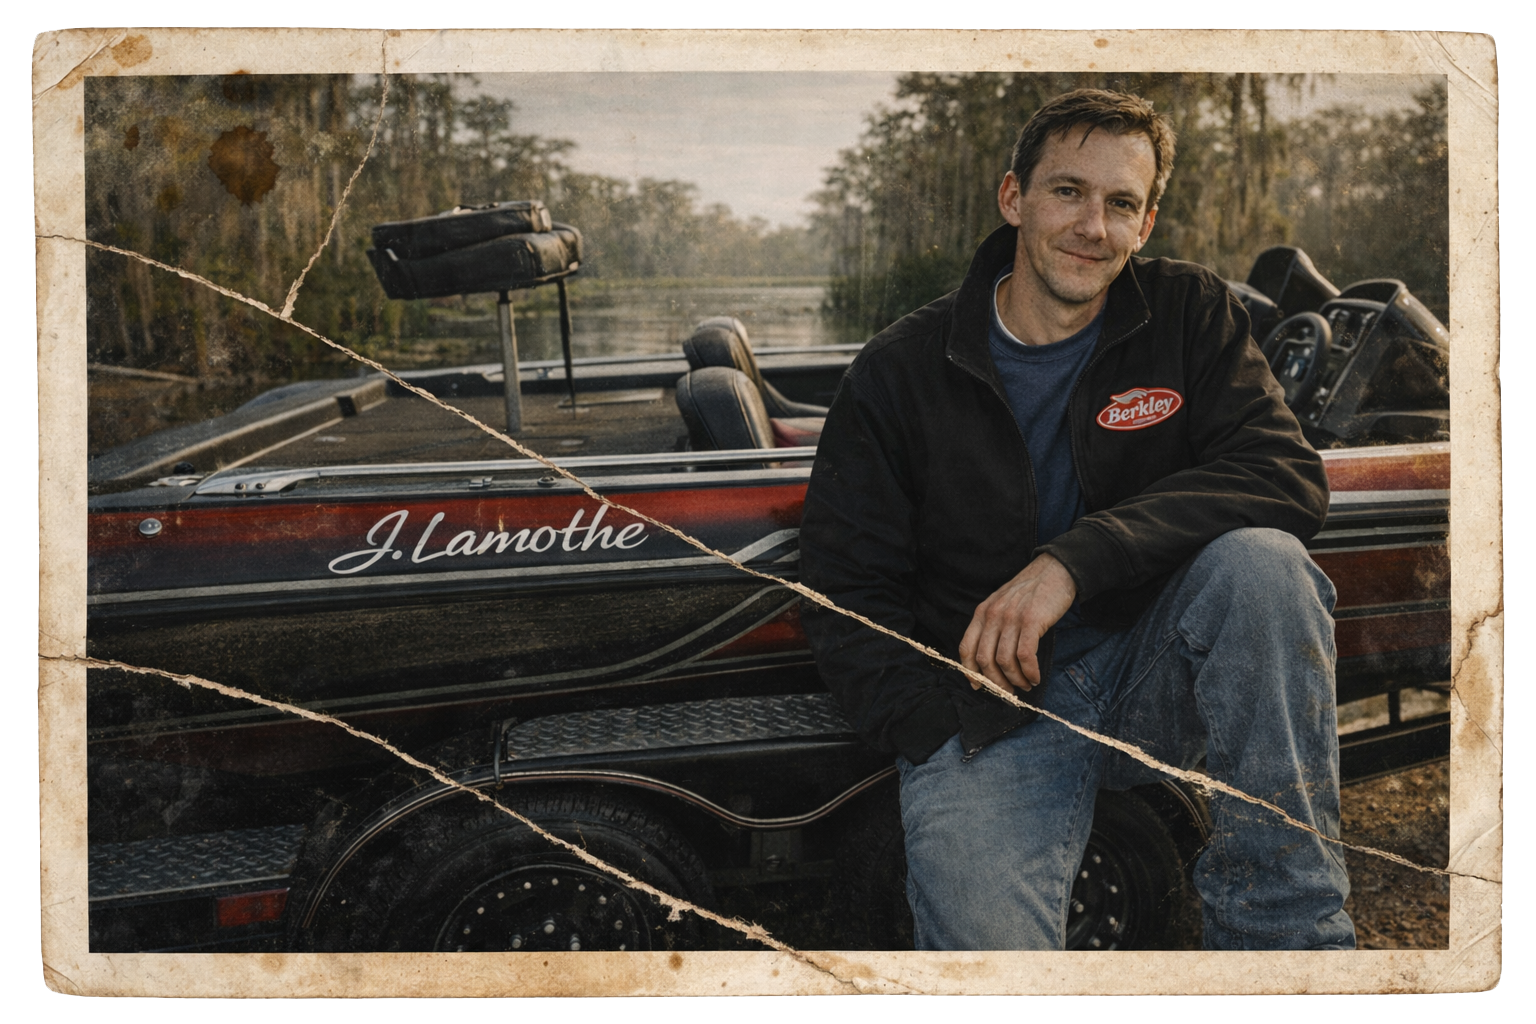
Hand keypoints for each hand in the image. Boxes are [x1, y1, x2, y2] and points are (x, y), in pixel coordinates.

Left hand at [958, 553, 1076, 692]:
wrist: (1056, 570)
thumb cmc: (1031, 591)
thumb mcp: (1003, 603)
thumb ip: (994, 626)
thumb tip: (992, 660)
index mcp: (982, 612)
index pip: (966, 648)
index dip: (971, 671)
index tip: (978, 686)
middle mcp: (993, 615)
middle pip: (985, 659)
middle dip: (996, 682)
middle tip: (1009, 692)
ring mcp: (1011, 617)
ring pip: (1005, 661)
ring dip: (1015, 680)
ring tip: (1026, 685)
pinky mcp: (1031, 620)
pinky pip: (1025, 655)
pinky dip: (1030, 671)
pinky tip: (1035, 677)